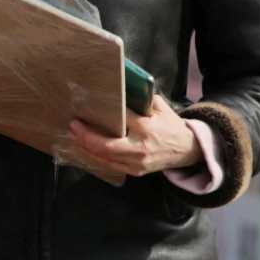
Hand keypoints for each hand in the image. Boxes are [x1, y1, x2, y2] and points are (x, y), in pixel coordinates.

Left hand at [67, 94, 200, 178]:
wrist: (187, 150)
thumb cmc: (171, 125)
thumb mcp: (160, 108)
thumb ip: (142, 99)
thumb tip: (122, 89)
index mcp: (147, 127)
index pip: (121, 120)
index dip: (103, 114)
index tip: (86, 108)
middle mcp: (140, 147)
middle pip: (106, 146)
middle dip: (86, 137)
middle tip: (73, 126)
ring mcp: (137, 163)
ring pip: (104, 159)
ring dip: (85, 148)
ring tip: (73, 137)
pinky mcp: (134, 171)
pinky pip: (109, 166)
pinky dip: (95, 158)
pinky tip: (84, 149)